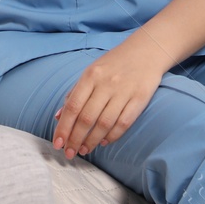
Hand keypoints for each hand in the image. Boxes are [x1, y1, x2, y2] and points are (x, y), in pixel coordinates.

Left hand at [51, 37, 171, 158]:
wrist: (146, 50)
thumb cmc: (114, 63)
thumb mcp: (91, 72)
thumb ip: (75, 93)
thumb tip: (58, 117)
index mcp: (90, 75)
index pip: (72, 106)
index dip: (63, 128)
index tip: (58, 144)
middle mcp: (106, 83)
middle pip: (87, 118)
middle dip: (75, 139)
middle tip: (69, 153)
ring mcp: (124, 91)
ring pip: (104, 123)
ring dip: (92, 141)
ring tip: (84, 150)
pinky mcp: (140, 98)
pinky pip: (124, 123)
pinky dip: (112, 136)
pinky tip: (104, 142)